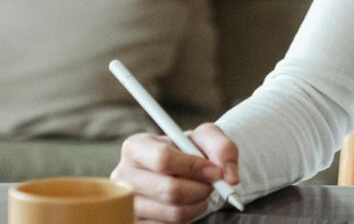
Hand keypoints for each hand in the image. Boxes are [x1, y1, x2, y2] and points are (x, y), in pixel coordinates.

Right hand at [110, 123, 239, 222]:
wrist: (182, 171)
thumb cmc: (191, 151)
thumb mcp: (207, 137)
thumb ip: (222, 148)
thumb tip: (229, 177)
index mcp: (136, 146)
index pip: (163, 159)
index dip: (194, 167)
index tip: (215, 172)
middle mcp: (123, 175)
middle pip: (169, 190)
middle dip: (200, 189)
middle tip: (211, 186)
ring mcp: (125, 203)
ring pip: (172, 212)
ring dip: (197, 205)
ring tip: (200, 194)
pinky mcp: (134, 222)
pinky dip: (186, 219)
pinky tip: (187, 206)